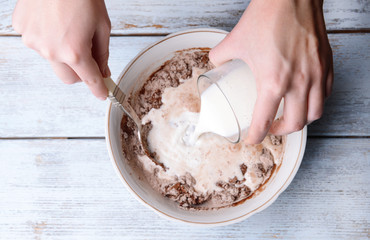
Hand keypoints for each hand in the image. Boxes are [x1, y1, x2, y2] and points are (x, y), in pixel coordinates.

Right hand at [12, 0, 110, 99]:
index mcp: (75, 52)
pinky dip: (47, 37)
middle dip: (80, 73)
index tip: (102, 94)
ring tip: (68, 27)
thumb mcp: (102, 26)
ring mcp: (34, 41)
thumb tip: (103, 71)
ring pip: (53, 60)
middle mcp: (51, 51)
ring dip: (62, 52)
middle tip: (87, 58)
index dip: (98, 89)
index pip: (90, 80)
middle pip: (68, 78)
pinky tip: (53, 20)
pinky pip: (38, 42)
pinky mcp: (22, 29)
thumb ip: (102, 53)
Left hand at [209, 0, 332, 143]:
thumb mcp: (235, 40)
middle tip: (269, 128)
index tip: (253, 139)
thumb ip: (220, 56)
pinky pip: (326, 94)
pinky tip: (306, 98)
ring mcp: (316, 74)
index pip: (264, 121)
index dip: (256, 135)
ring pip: (315, 113)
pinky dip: (315, 102)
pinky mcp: (326, 64)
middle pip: (294, 124)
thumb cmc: (266, 16)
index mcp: (273, 82)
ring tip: (289, 117)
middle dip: (279, 132)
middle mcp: (299, 83)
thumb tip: (215, 64)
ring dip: (300, 121)